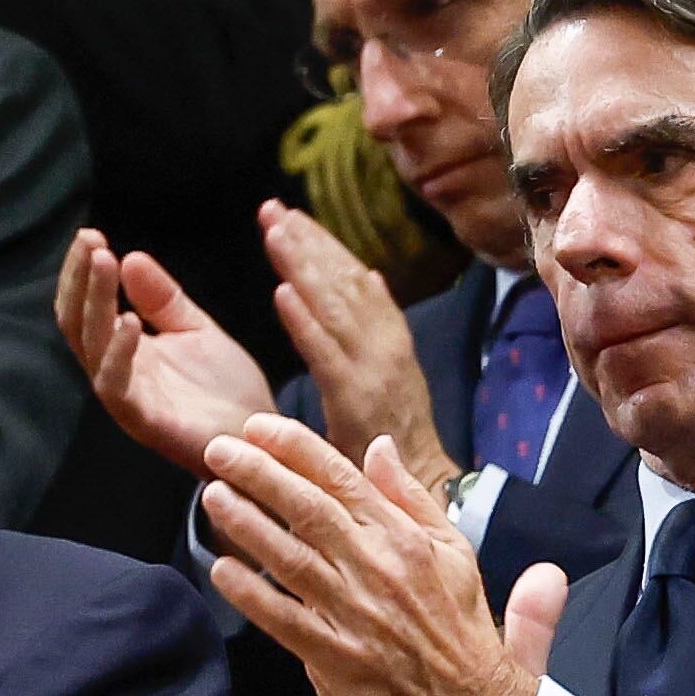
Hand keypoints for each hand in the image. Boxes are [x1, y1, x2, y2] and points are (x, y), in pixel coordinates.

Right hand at [56, 228, 276, 471]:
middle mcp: (117, 375)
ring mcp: (127, 400)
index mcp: (123, 353)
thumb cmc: (227, 390)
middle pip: (78, 324)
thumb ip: (162, 299)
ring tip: (106, 262)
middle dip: (80, 279)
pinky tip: (129, 319)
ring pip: (91, 349)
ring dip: (95, 303)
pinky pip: (118, 387)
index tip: (90, 236)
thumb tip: (130, 256)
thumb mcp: (195, 330)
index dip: (83, 273)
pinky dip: (118, 352)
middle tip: (90, 240)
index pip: (85, 308)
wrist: (262, 437)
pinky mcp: (146, 423)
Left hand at [200, 420, 546, 695]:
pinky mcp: (337, 657)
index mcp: (404, 537)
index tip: (257, 428)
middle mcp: (376, 568)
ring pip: (289, 557)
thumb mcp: (454, 548)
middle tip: (218, 450)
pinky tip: (222, 570)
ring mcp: (354, 613)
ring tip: (213, 496)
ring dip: (246, 523)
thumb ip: (411, 496)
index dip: (294, 448)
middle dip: (257, 473)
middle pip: (306, 509)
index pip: (341, 478)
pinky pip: (284, 619)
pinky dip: (251, 594)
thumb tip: (379, 447)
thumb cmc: (461, 627)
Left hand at [264, 201, 456, 491]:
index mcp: (393, 339)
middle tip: (271, 209)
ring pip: (334, 308)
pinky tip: (282, 294)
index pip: (355, 280)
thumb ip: (379, 328)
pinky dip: (305, 322)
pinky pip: (326, 354)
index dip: (324, 246)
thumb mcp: (395, 373)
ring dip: (302, 266)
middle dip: (307, 243)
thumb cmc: (398, 438)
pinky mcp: (355, 399)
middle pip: (342, 284)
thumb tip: (372, 278)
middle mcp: (386, 346)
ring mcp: (373, 371)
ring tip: (273, 232)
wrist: (423, 486)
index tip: (292, 216)